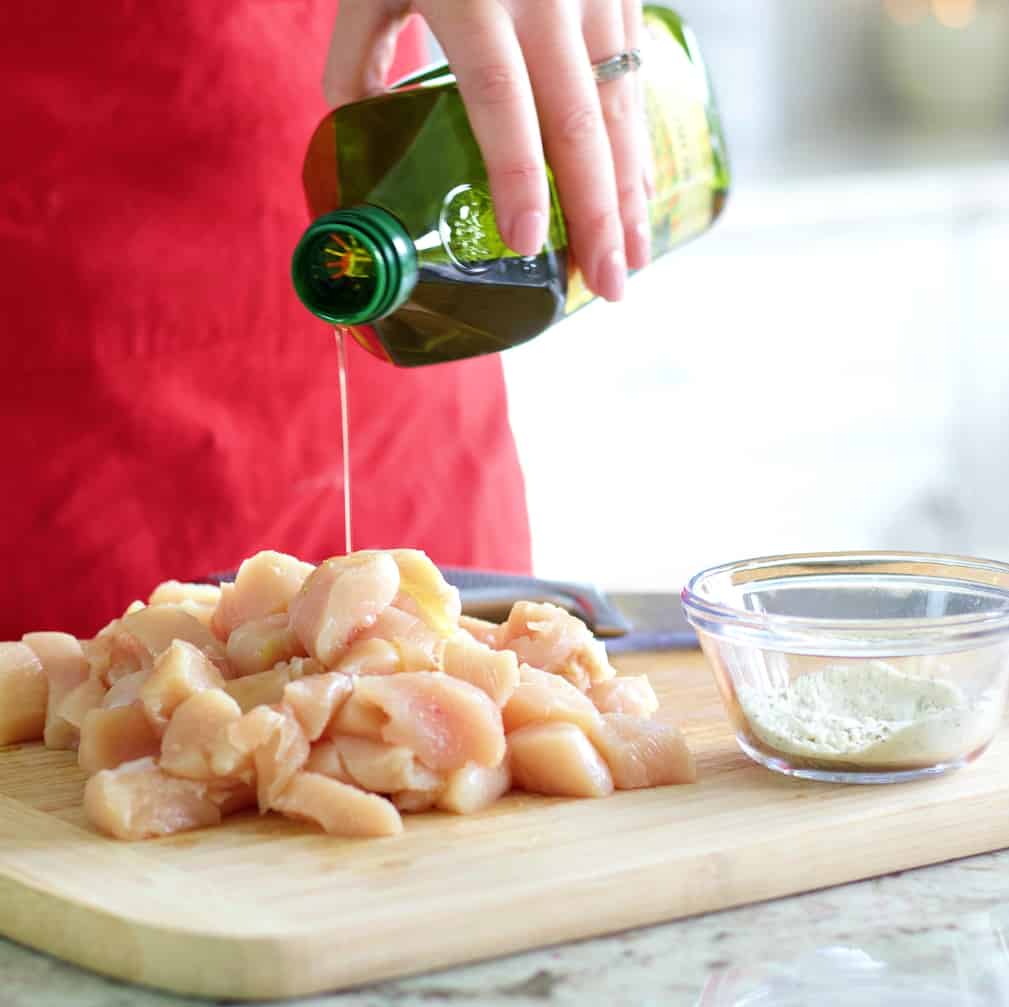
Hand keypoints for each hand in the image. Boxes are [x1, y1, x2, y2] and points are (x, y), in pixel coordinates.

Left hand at [323, 0, 650, 302]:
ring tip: (633, 258)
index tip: (525, 244)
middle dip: (600, 212)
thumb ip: (357, 56)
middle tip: (610, 286)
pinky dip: (637, 140)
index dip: (518, 177)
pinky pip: (635, 72)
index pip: (502, 97)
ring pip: (623, 101)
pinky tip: (638, 190)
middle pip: (582, 118)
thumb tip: (362, 139)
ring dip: (632, 188)